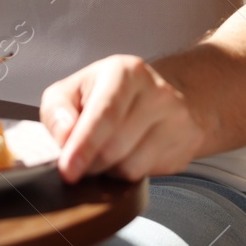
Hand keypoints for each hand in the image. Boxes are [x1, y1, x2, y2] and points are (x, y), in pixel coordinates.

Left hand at [39, 55, 207, 182]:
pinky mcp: (188, 139)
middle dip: (90, 162)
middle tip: (80, 160)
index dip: (84, 145)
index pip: (104, 114)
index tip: (68, 169)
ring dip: (109, 170)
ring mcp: (177, 116)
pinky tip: (127, 155)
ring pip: (131, 166)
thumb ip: (57, 109)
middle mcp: (156, 91)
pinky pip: (147, 174)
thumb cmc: (107, 93)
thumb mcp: (74, 90)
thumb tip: (64, 136)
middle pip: (115, 147)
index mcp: (125, 71)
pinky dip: (128, 174)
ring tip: (107, 151)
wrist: (158, 95)